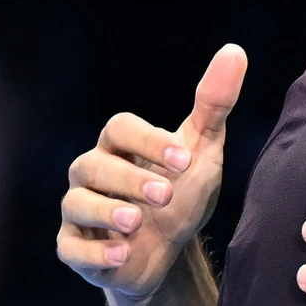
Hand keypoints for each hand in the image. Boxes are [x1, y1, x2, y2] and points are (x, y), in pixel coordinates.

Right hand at [57, 44, 244, 298]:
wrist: (167, 251)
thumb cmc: (181, 192)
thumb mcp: (202, 149)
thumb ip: (214, 104)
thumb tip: (234, 51)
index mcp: (120, 145)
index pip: (119, 127)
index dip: (149, 140)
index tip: (185, 160)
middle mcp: (92, 172)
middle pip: (94, 164)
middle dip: (130, 179)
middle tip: (165, 195)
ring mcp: (79, 210)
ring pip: (76, 203)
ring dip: (106, 212)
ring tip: (135, 222)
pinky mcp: (74, 247)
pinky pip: (71, 248)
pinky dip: (94, 252)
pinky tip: (121, 253)